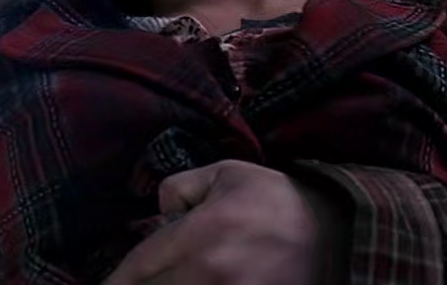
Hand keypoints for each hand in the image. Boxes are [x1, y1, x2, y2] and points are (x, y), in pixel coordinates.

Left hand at [103, 160, 343, 284]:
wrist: (337, 235)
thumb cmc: (277, 201)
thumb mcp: (227, 174)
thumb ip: (180, 186)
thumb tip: (157, 213)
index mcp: (202, 235)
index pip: (137, 269)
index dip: (117, 281)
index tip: (110, 284)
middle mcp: (210, 275)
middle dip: (142, 284)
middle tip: (140, 278)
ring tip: (175, 277)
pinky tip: (198, 284)